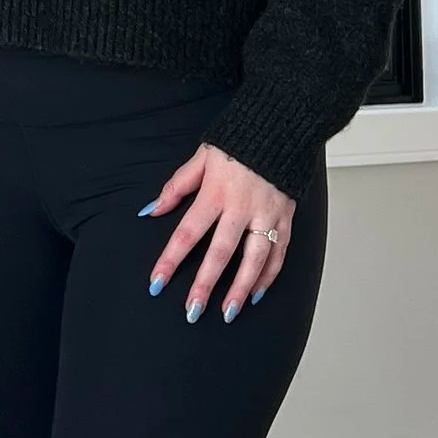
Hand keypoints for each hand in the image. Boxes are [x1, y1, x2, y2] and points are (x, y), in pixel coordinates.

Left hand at [142, 142, 294, 322]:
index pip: (187, 232)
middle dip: (205, 284)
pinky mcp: (287, 217)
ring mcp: (267, 213)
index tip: (156, 283)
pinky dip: (269, 275)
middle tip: (192, 311)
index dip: (170, 260)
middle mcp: (242, 206)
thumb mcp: (201, 157)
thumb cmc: (237, 142)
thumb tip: (150, 210)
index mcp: (216, 192)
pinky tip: (257, 292)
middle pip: (221, 252)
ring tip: (228, 312)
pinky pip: (279, 252)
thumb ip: (176, 186)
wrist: (281, 125)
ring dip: (241, 288)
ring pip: (254, 259)